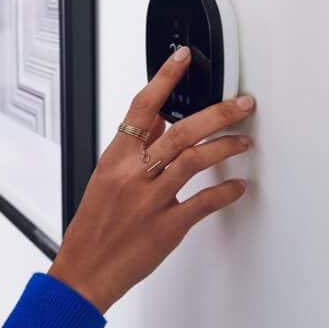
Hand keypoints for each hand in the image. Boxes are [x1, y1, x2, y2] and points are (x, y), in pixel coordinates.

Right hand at [47, 46, 254, 313]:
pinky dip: (224, 193)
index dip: (164, 79)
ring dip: (225, 147)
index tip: (182, 58)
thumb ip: (131, 149)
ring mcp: (150, 201)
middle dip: (217, 113)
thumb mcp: (105, 179)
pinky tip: (238, 186)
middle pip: (179, 131)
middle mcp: (132, 175)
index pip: (141, 107)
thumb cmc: (94, 227)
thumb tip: (154, 121)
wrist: (85, 268)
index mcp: (114, 159)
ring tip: (243, 140)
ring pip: (194, 161)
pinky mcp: (166, 227)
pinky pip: (202, 203)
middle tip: (241, 103)